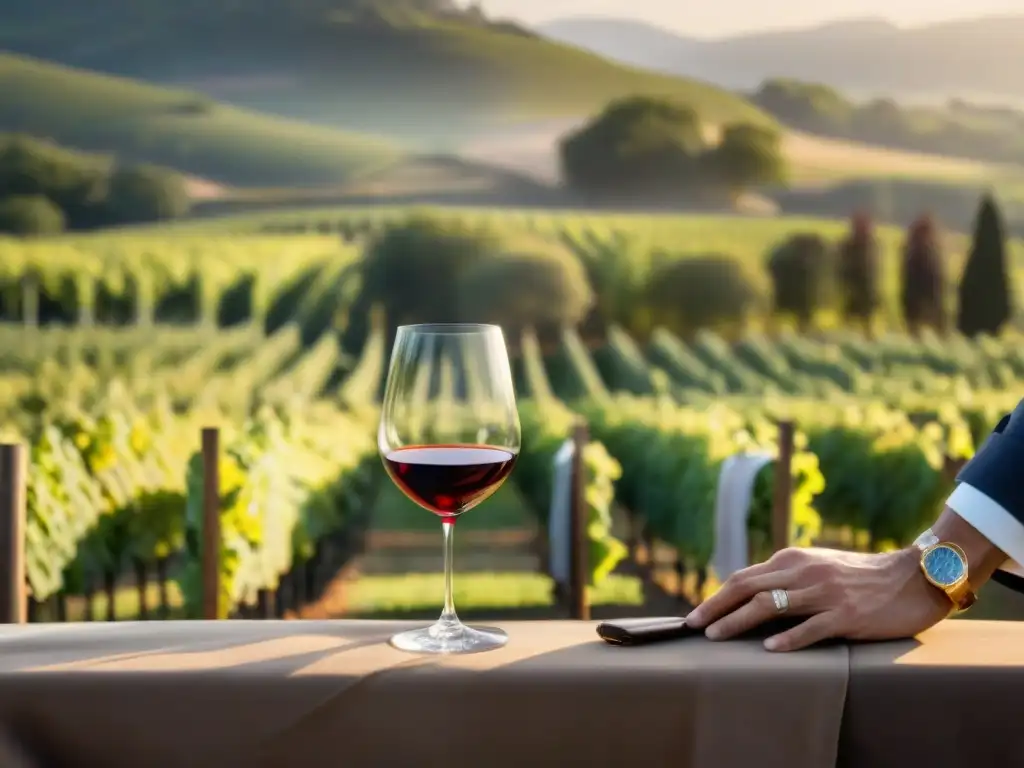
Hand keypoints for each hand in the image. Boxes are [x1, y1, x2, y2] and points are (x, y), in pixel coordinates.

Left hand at [685, 546, 951, 651]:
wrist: (914, 577)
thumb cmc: (861, 576)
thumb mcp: (818, 567)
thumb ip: (787, 577)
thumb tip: (750, 595)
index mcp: (793, 560)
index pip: (744, 577)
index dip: (717, 596)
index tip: (696, 615)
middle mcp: (804, 572)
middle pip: (748, 587)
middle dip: (716, 607)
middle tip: (692, 626)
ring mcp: (825, 593)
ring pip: (771, 604)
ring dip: (739, 621)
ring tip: (717, 637)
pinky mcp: (847, 614)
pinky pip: (812, 627)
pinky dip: (788, 638)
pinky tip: (769, 649)